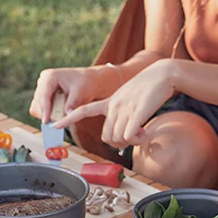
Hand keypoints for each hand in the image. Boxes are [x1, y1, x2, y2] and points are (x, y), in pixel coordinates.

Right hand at [29, 65, 121, 122]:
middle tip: (55, 123)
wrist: (89, 81)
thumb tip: (67, 115)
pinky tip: (57, 116)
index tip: (46, 121)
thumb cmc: (86, 83)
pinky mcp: (44, 96)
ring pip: (37, 107)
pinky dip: (48, 114)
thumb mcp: (81, 92)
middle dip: (46, 113)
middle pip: (38, 102)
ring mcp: (42, 88)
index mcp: (50, 76)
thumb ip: (72, 103)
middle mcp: (42, 81)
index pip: (44, 95)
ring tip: (59, 119)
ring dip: (47, 114)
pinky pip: (40, 109)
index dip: (45, 109)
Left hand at [54, 60, 175, 147]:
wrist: (162, 75)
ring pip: (117, 138)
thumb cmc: (149, 88)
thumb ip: (124, 113)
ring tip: (141, 133)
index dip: (69, 119)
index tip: (55, 124)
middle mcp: (113, 106)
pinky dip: (137, 140)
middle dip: (118, 143)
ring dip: (129, 142)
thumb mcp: (130, 98)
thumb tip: (126, 132)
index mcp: (109, 101)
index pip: (83, 109)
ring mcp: (124, 109)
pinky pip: (128, 137)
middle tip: (132, 138)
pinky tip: (145, 133)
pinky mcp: (135, 113)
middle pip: (106, 136)